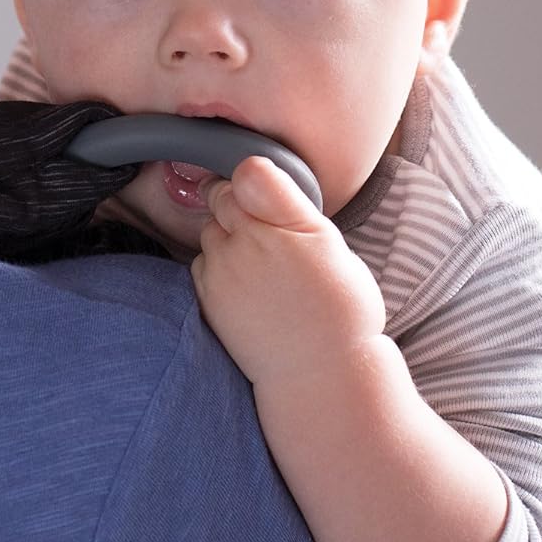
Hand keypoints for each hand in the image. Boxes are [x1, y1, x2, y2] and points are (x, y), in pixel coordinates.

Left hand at [189, 155, 385, 388]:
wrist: (322, 374)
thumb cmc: (338, 307)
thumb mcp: (327, 240)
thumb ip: (283, 199)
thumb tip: (248, 167)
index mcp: (273, 224)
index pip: (241, 176)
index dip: (253, 184)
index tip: (267, 197)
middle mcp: (239, 245)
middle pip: (221, 203)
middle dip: (239, 211)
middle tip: (273, 239)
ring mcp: (219, 275)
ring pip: (211, 235)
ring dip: (227, 242)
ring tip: (264, 268)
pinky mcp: (208, 302)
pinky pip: (203, 268)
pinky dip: (218, 270)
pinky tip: (248, 288)